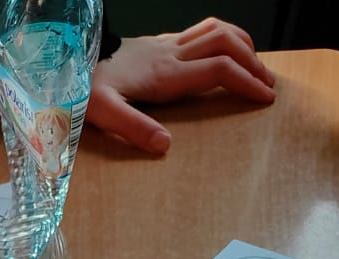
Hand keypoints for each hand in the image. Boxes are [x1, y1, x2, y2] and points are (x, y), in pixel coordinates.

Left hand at [88, 20, 275, 154]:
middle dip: (252, 63)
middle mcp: (171, 54)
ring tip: (256, 67)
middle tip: (269, 86)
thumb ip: (133, 129)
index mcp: (165, 74)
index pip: (217, 70)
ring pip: (216, 30)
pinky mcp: (158, 44)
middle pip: (226, 44)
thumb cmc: (84, 87)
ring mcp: (166, 45)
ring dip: (242, 45)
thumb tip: (165, 147)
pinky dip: (223, 39)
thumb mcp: (103, 113)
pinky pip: (201, 32)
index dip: (245, 82)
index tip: (265, 98)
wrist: (69, 57)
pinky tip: (224, 54)